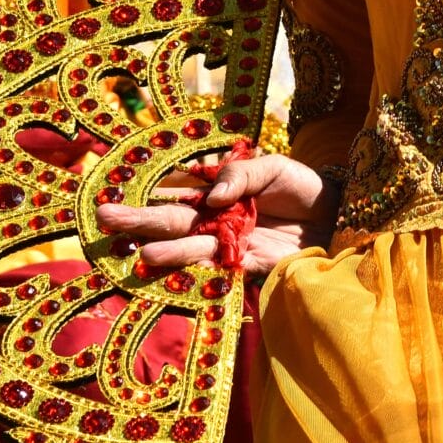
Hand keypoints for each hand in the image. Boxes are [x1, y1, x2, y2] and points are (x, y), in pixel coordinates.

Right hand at [95, 152, 335, 274]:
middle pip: (173, 224)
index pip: (175, 197)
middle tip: (104, 220)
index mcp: (217, 196)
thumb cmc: (301, 186)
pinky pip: (222, 272)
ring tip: (142, 255)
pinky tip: (179, 275)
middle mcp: (217, 223)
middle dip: (140, 222)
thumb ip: (240, 175)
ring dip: (168, 253)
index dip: (145, 199)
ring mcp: (232, 247)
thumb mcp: (273, 167)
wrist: (338, 213)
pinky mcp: (252, 267)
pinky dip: (201, 274)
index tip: (109, 200)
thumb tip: (215, 197)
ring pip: (193, 250)